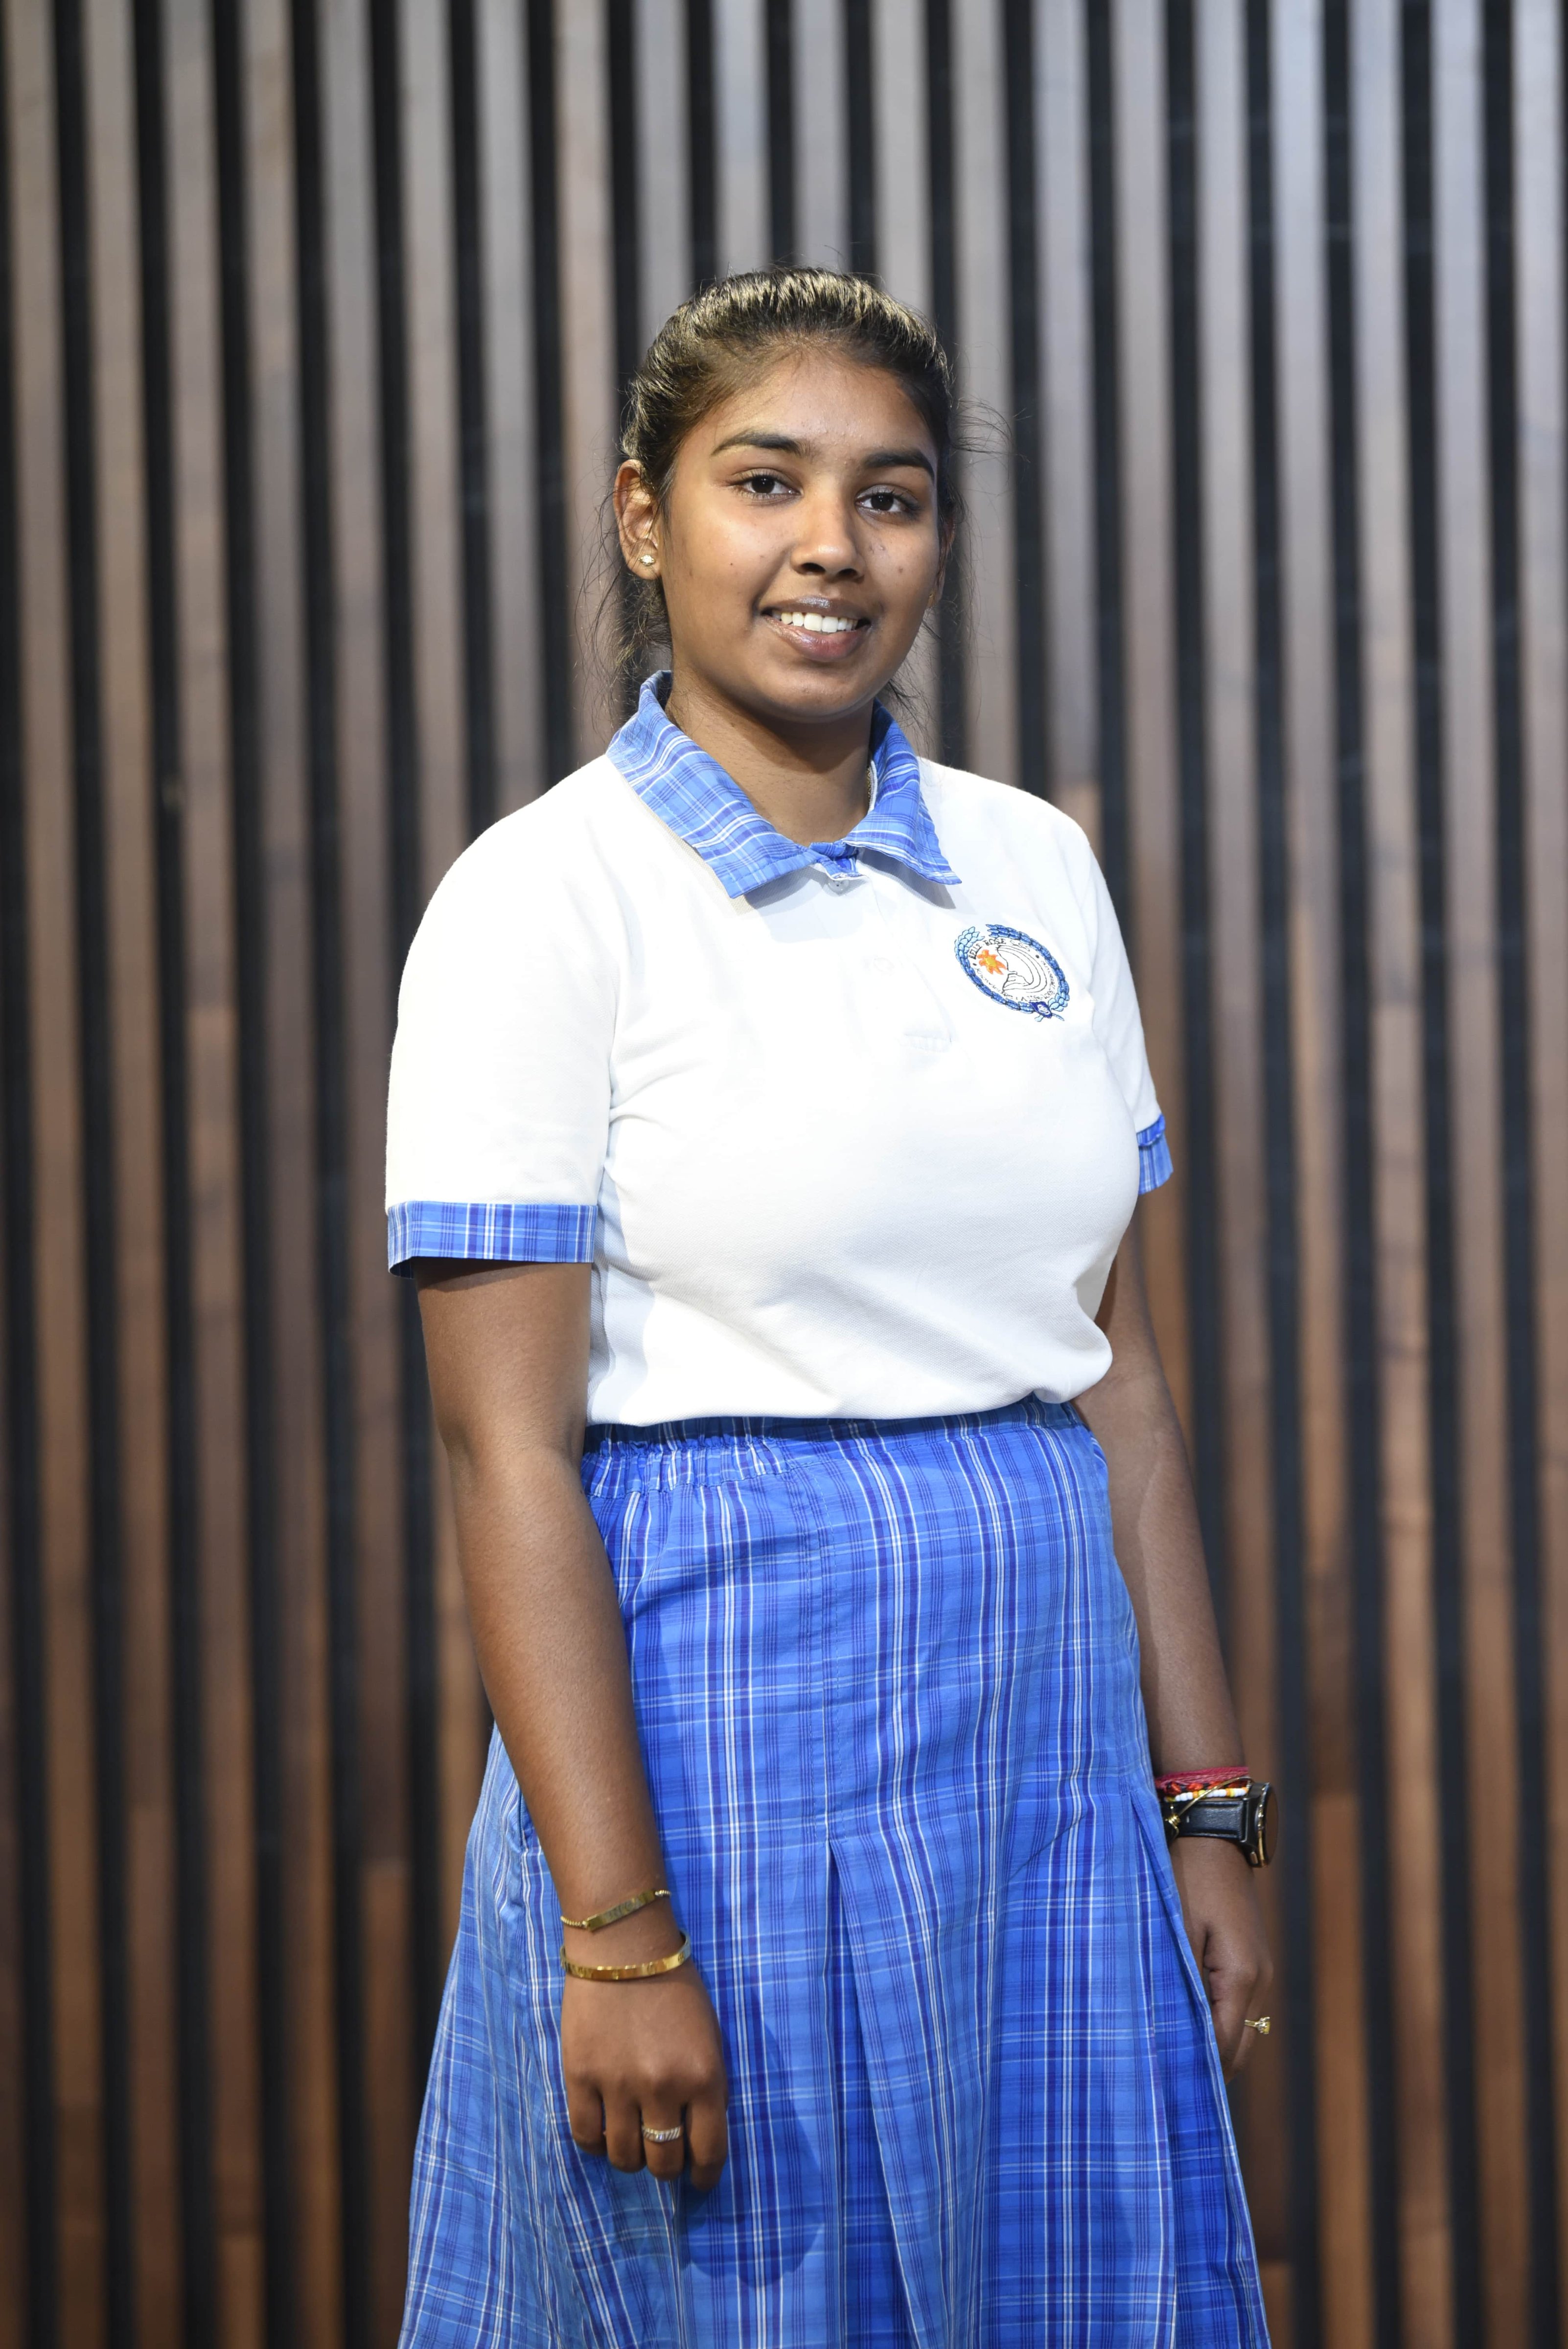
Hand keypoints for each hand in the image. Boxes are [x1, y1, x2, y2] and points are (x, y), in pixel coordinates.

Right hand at [561, 1962, 728, 2188]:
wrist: (624, 1945)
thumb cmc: (674, 1987)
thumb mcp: (709, 2037)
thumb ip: (705, 2088)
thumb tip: (696, 2137)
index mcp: (704, 2077)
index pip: (709, 2153)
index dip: (704, 2177)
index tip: (698, 2181)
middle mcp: (663, 2089)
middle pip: (664, 2164)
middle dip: (667, 2168)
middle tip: (663, 2156)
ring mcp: (618, 2085)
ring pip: (624, 2158)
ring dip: (631, 2158)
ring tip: (631, 2141)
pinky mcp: (580, 2077)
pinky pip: (585, 2137)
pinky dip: (595, 2144)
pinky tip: (603, 2131)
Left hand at [1169, 1837, 1273, 2077]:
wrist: (1213, 1834)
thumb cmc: (1186, 1876)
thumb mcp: (1175, 1929)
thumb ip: (1177, 1981)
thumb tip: (1173, 2031)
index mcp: (1241, 1976)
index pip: (1224, 2045)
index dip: (1198, 2072)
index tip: (1166, 2092)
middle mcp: (1259, 1980)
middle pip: (1239, 2047)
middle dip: (1207, 2069)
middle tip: (1166, 2089)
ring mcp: (1260, 1971)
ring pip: (1241, 2030)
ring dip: (1213, 2047)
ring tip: (1171, 2063)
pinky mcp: (1251, 1960)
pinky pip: (1238, 2007)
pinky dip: (1218, 2023)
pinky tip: (1187, 2027)